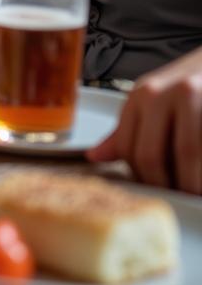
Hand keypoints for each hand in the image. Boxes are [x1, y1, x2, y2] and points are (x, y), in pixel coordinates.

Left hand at [87, 48, 201, 193]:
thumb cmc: (190, 86)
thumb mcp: (155, 101)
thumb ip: (129, 130)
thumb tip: (94, 156)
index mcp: (140, 96)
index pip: (126, 147)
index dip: (140, 178)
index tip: (154, 192)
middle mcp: (160, 94)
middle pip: (150, 155)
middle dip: (164, 186)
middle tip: (177, 198)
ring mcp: (190, 97)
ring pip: (185, 156)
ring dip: (190, 184)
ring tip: (194, 193)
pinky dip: (201, 172)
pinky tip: (201, 180)